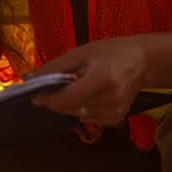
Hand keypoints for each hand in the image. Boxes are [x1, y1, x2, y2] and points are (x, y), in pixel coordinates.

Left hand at [29, 37, 147, 125]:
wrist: (143, 61)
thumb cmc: (110, 52)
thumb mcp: (81, 52)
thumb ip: (55, 68)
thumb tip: (28, 79)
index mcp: (102, 78)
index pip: (68, 98)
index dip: (49, 99)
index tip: (36, 94)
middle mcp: (111, 98)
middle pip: (71, 108)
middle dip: (56, 100)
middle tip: (54, 87)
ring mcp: (116, 111)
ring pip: (77, 115)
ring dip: (69, 104)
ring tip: (78, 87)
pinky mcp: (118, 118)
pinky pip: (89, 119)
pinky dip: (82, 109)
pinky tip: (90, 96)